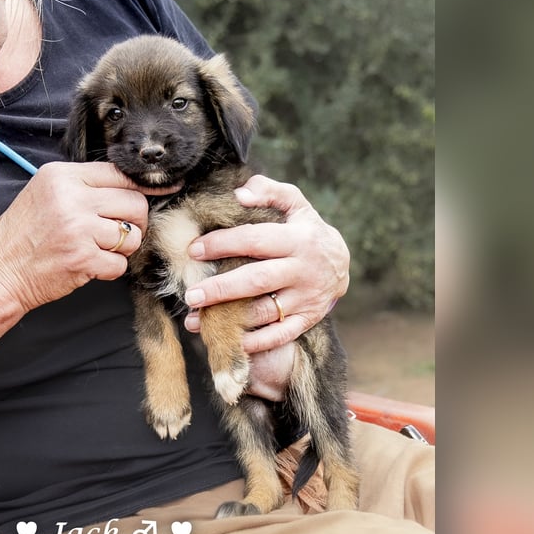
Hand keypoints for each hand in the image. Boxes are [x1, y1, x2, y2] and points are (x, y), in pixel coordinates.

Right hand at [0, 161, 178, 344]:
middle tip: (121, 231)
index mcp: (62, 176)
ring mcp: (77, 228)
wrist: (0, 269)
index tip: (168, 188)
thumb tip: (135, 186)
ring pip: (132, 235)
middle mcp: (71, 198)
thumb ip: (86, 186)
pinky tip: (92, 265)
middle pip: (134, 203)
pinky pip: (120, 263)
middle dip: (136, 221)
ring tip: (100, 249)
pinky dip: (111, 269)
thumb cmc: (26, 233)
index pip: (119, 174)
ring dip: (124, 247)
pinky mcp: (82, 258)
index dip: (147, 185)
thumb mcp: (48, 194)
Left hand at [183, 175, 349, 397]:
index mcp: (297, 239)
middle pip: (256, 281)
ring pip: (264, 312)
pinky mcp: (307, 319)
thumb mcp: (295, 204)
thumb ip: (269, 191)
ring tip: (195, 320)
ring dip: (228, 320)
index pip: (254, 240)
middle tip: (190, 295)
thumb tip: (239, 194)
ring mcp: (305, 298)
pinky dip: (255, 343)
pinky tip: (228, 341)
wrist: (342, 264)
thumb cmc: (306, 230)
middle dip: (221, 289)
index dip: (222, 244)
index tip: (193, 250)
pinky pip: (279, 335)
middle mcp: (302, 270)